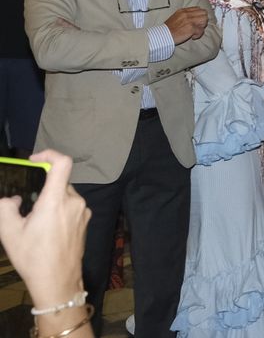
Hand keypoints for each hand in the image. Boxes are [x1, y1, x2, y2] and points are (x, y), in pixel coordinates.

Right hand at [0, 150, 89, 311]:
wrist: (57, 281)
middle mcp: (74, 202)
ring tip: (35, 223)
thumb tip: (12, 199)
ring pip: (64, 195)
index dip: (48, 154)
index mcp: (56, 200)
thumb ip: (5, 208)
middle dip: (42, 188)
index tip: (34, 160)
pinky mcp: (85, 221)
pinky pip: (71, 207)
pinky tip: (47, 230)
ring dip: (50, 201)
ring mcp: (83, 211)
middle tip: (27, 207)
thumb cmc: (34, 258)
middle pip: (59, 182)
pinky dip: (59, 210)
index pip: (62, 163)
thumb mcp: (9, 232)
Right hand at [164, 6, 209, 43]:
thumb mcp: (176, 17)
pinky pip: (201, 30)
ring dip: (201, 27)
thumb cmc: (169, 29)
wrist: (162, 36)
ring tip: (195, 31)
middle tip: (197, 27)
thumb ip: (185, 15)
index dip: (200, 15)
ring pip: (205, 20)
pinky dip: (198, 35)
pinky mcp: (191, 28)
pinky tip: (192, 37)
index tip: (196, 22)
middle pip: (204, 13)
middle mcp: (187, 14)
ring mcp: (189, 20)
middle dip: (202, 20)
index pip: (198, 8)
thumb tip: (196, 17)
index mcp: (183, 11)